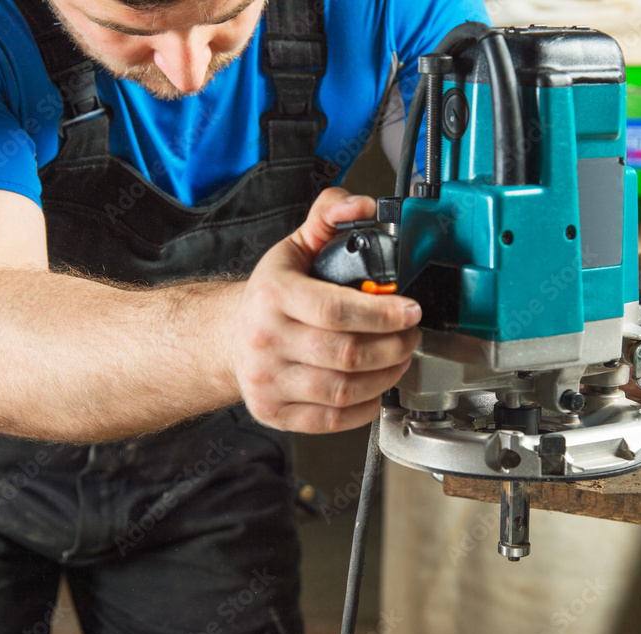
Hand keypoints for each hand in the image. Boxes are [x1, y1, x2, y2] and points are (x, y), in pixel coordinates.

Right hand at [230, 187, 420, 432]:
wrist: (230, 337)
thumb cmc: (270, 295)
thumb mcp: (296, 247)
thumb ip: (329, 216)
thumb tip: (362, 205)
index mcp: (273, 295)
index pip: (335, 310)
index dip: (382, 314)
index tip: (410, 311)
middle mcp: (265, 340)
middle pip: (346, 354)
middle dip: (394, 346)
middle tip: (410, 336)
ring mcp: (267, 380)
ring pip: (343, 390)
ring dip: (386, 377)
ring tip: (399, 359)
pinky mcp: (273, 412)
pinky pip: (331, 420)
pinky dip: (364, 407)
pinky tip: (375, 389)